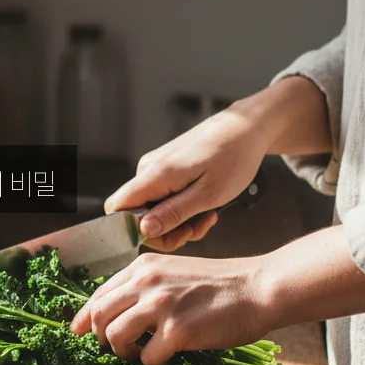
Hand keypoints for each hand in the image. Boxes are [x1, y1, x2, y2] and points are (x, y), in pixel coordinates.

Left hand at [71, 252, 269, 364]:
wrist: (258, 287)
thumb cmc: (220, 283)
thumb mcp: (174, 271)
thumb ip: (146, 285)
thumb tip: (119, 312)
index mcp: (143, 266)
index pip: (99, 294)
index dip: (85, 317)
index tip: (77, 332)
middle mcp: (147, 282)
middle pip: (100, 316)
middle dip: (101, 338)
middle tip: (116, 348)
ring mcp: (161, 305)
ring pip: (115, 336)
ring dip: (124, 352)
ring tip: (140, 355)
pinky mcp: (178, 331)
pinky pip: (147, 357)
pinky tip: (166, 362)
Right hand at [105, 78, 329, 251]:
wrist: (246, 128)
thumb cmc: (234, 157)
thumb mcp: (209, 194)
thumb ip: (174, 213)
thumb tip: (143, 230)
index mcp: (156, 174)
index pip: (117, 208)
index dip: (132, 231)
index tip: (167, 236)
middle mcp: (148, 169)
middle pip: (136, 214)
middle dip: (165, 230)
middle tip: (196, 230)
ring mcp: (156, 168)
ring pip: (152, 208)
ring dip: (177, 221)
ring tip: (207, 217)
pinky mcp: (165, 168)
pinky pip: (162, 198)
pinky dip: (181, 208)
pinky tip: (204, 206)